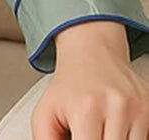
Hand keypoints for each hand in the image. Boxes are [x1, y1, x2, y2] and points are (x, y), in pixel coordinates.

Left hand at [32, 53, 148, 138]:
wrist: (91, 52)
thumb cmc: (69, 85)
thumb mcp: (46, 112)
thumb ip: (45, 139)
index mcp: (86, 109)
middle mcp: (117, 108)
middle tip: (87, 134)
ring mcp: (138, 109)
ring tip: (99, 133)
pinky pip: (143, 139)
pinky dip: (129, 138)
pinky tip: (115, 132)